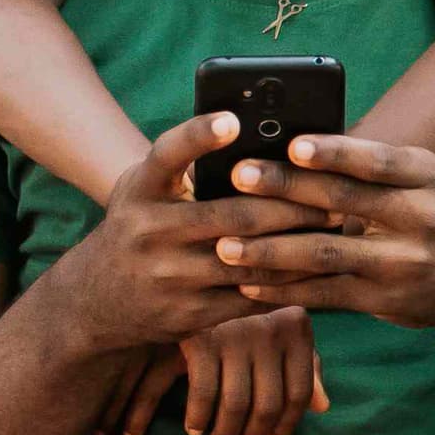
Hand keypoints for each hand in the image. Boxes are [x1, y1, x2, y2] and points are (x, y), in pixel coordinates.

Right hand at [44, 112, 332, 357]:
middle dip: (290, 206)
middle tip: (333, 194)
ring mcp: (169, 277)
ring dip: (299, 244)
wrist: (97, 302)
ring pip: (250, 259)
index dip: (198, 135)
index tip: (233, 119)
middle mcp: (149, 232)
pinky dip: (288, 282)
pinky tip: (316, 267)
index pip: (167, 155)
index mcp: (141, 191)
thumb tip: (260, 133)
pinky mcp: (190, 314)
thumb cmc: (141, 226)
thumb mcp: (146, 190)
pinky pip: (251, 296)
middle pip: (234, 215)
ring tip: (336, 227)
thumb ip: (187, 166)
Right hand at [113, 304, 330, 434]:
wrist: (196, 272)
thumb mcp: (282, 328)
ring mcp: (235, 333)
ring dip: (225, 433)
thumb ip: (306, 365)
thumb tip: (324, 406)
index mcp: (296, 328)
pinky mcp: (200, 338)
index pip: (299, 392)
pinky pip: (202, 395)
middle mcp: (270, 330)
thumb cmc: (246, 310)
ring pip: (234, 406)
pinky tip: (193, 428)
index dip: (288, 424)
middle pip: (267, 405)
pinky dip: (197, 419)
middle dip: (253, 434)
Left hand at [219, 133, 434, 337]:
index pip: (377, 161)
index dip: (334, 153)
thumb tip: (289, 147)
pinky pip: (325, 293)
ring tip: (225, 245)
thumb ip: (368, 168)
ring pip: (326, 253)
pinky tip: (248, 282)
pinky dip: (283, 289)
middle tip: (238, 177)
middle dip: (286, 188)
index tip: (291, 145)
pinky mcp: (385, 301)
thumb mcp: (419, 181)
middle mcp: (422, 218)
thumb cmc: (429, 215)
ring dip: (270, 250)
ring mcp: (404, 263)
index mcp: (426, 176)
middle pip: (344, 201)